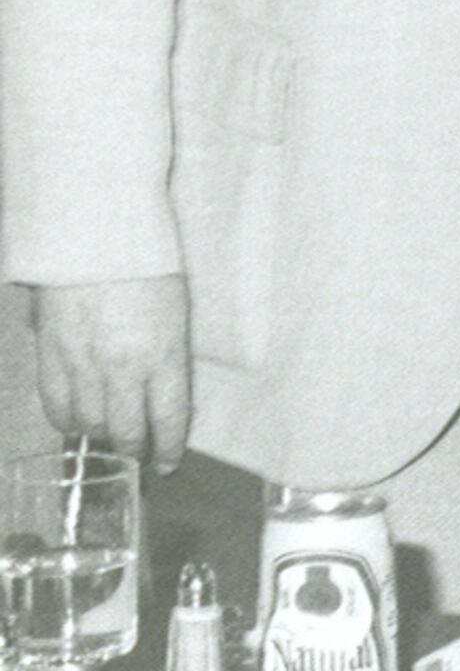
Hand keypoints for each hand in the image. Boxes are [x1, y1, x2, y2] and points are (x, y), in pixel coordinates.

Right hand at [29, 276, 190, 465]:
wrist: (94, 233)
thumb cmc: (145, 263)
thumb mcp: (174, 311)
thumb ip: (164, 354)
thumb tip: (156, 387)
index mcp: (163, 354)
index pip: (168, 419)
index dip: (168, 448)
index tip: (167, 463)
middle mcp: (121, 368)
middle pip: (125, 431)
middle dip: (134, 450)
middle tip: (139, 456)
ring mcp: (80, 365)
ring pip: (87, 424)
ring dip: (99, 437)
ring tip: (108, 439)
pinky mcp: (48, 356)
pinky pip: (54, 404)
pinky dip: (65, 420)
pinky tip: (74, 421)